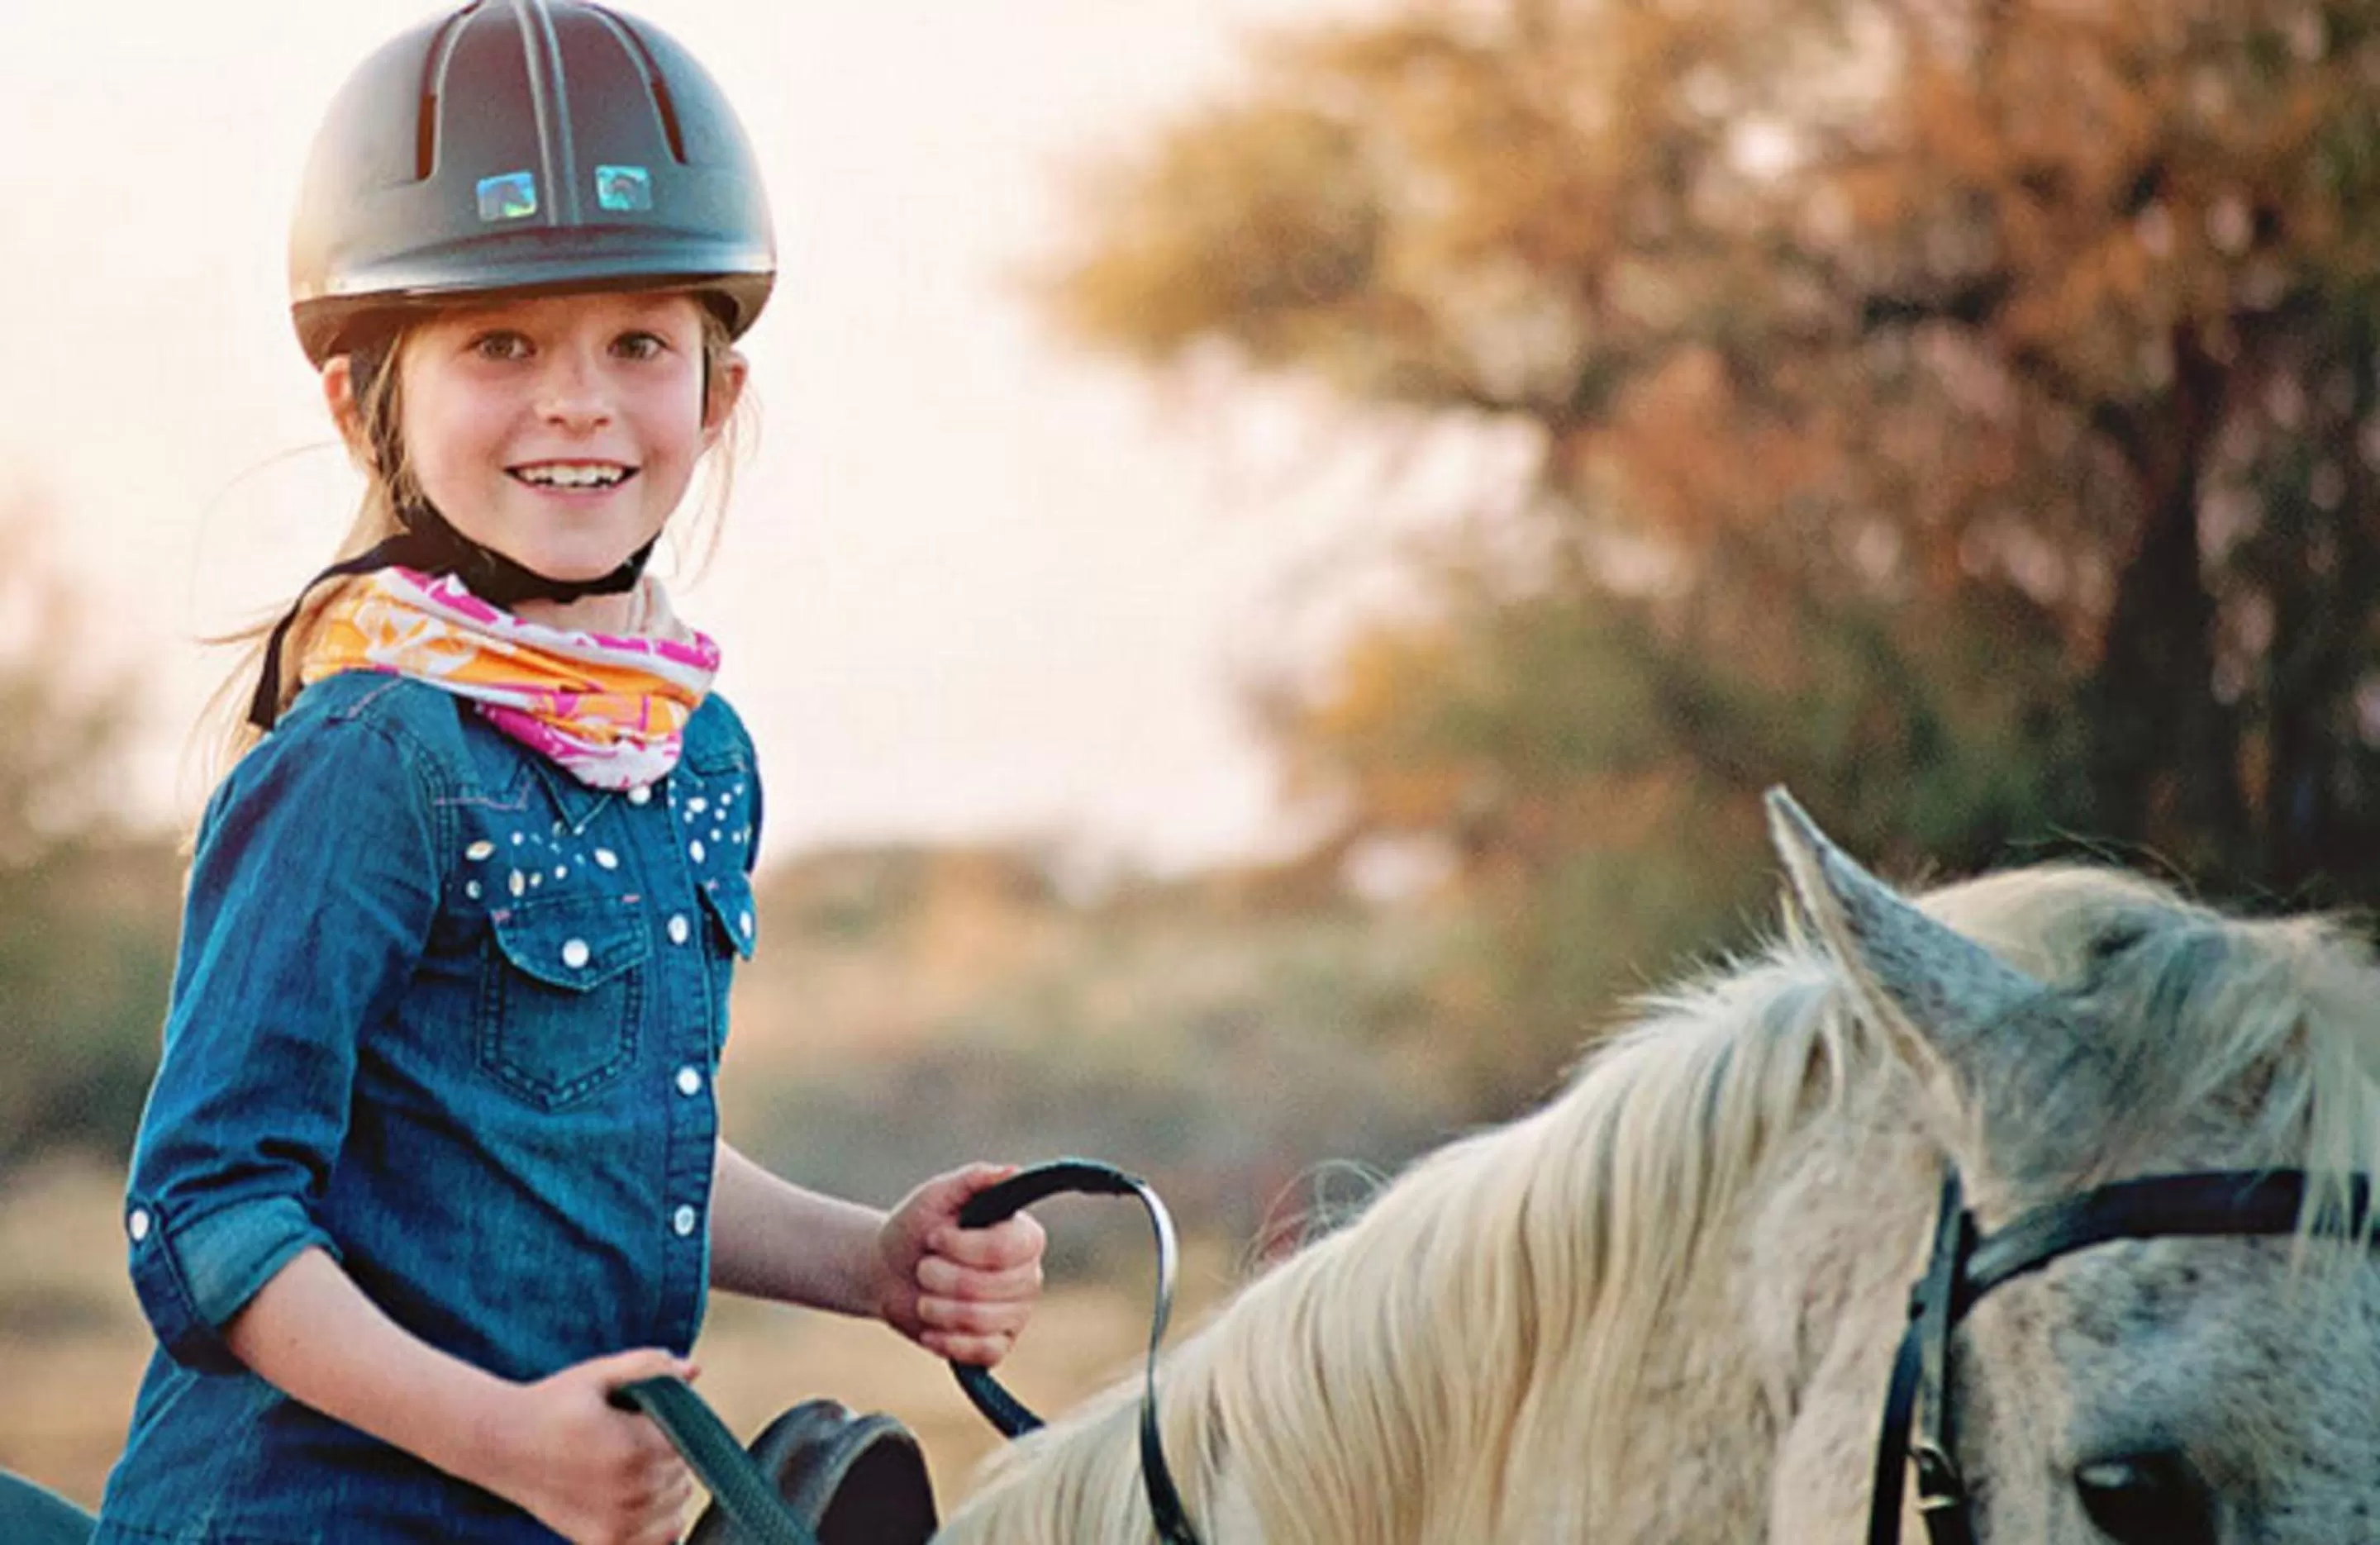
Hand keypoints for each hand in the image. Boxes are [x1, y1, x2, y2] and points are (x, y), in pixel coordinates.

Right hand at [474, 1347, 698, 1544]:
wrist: (501, 1445)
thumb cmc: (553, 1405)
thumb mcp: (599, 1374)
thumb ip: (651, 1367)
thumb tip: (694, 1369)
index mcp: (634, 1450)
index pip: (689, 1441)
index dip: (671, 1426)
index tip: (642, 1418)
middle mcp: (631, 1493)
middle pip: (683, 1474)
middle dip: (667, 1454)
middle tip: (628, 1438)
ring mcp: (618, 1524)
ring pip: (676, 1505)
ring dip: (664, 1488)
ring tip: (625, 1467)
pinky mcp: (604, 1543)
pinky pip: (660, 1537)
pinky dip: (657, 1520)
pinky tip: (632, 1497)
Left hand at [874, 1163, 1047, 1366]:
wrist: (889, 1271)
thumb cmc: (917, 1227)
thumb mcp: (938, 1195)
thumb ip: (974, 1179)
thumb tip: (1012, 1171)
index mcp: (1024, 1237)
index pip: (1005, 1250)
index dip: (962, 1247)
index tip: (935, 1237)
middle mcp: (1029, 1275)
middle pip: (990, 1288)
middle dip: (941, 1278)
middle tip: (924, 1267)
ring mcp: (1016, 1313)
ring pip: (983, 1322)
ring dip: (938, 1309)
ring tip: (923, 1296)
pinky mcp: (998, 1345)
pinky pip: (985, 1353)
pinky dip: (948, 1342)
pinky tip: (930, 1329)